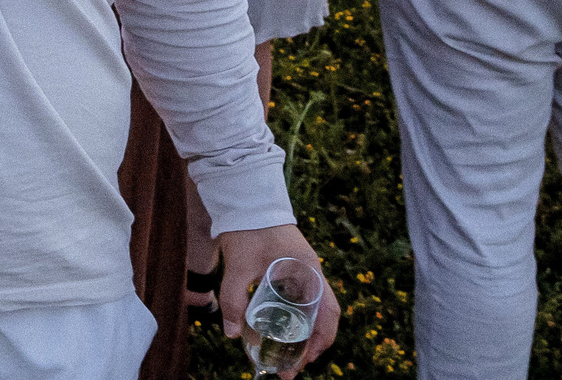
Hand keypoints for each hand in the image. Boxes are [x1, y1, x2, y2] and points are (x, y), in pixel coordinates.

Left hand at [216, 225, 339, 373]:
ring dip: (303, 336)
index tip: (304, 362)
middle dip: (311, 347)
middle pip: (323, 318)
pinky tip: (280, 333)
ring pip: (313, 312)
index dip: (321, 342)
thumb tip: (232, 334)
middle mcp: (312, 274)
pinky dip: (295, 321)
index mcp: (308, 272)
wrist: (246, 198)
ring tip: (285, 359)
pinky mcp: (292, 270)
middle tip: (290, 370)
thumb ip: (234, 299)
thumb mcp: (238, 265)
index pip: (329, 313)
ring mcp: (304, 272)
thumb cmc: (246, 229)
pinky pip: (302, 302)